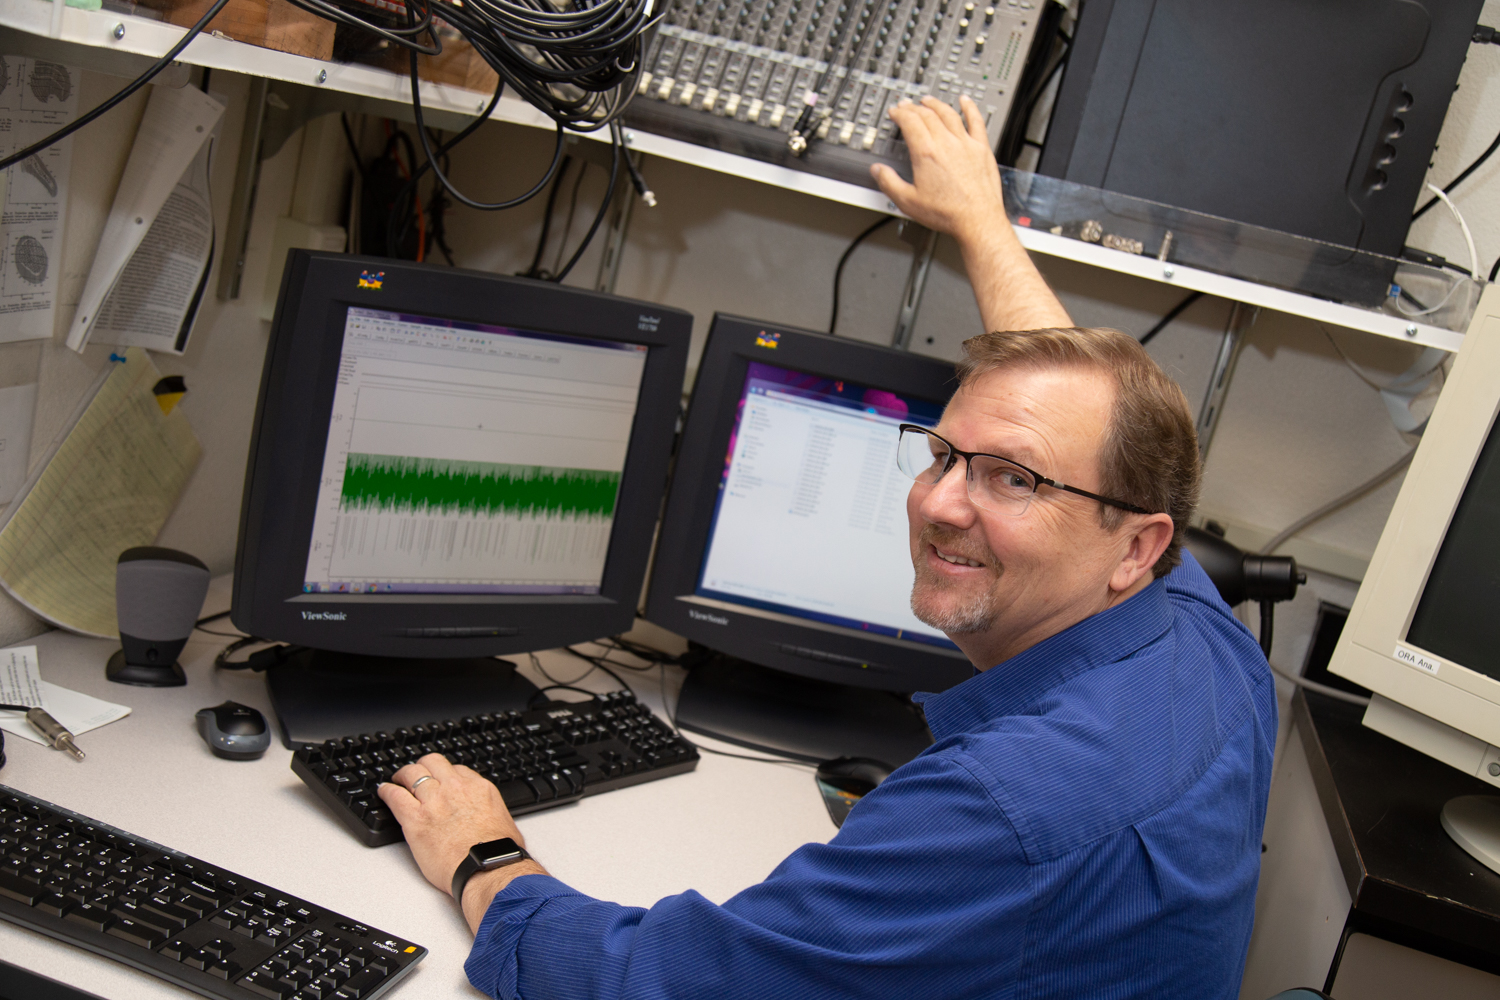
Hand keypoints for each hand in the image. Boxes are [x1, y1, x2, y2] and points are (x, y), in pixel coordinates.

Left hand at [379, 754, 540, 922]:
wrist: (487, 868)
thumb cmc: (498, 854)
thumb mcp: (503, 821)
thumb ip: (491, 812)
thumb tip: (489, 819)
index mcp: (479, 788)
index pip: (457, 770)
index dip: (446, 775)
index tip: (441, 781)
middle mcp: (456, 788)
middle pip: (433, 762)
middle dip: (424, 767)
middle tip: (416, 774)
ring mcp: (434, 801)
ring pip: (412, 773)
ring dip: (403, 775)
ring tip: (397, 780)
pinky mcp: (416, 818)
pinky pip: (395, 795)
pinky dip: (387, 790)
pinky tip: (384, 791)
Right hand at [871, 96, 1007, 242]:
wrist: (977, 220)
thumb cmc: (948, 213)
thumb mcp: (908, 202)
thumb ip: (889, 183)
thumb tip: (878, 171)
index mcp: (927, 153)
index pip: (910, 122)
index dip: (900, 114)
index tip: (895, 112)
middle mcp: (946, 143)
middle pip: (928, 115)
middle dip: (914, 107)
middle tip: (907, 106)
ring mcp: (966, 144)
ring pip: (949, 114)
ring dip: (936, 104)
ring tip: (928, 100)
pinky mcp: (982, 149)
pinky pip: (976, 121)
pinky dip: (970, 108)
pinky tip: (965, 101)